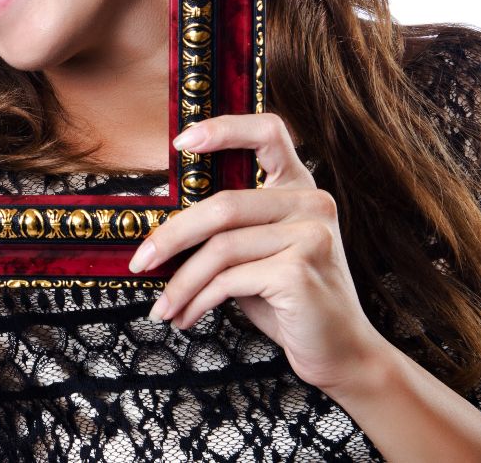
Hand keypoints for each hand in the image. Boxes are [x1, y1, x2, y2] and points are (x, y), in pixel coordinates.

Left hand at [126, 112, 387, 392]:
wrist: (340, 352)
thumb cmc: (288, 300)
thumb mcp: (258, 253)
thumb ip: (228, 228)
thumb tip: (159, 227)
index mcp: (300, 187)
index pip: (267, 131)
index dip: (223, 128)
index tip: (181, 142)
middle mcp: (312, 202)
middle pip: (223, 205)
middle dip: (171, 237)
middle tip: (140, 262)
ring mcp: (311, 235)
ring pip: (220, 248)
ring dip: (181, 282)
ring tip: (163, 306)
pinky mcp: (298, 271)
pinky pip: (229, 280)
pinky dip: (199, 300)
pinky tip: (187, 317)